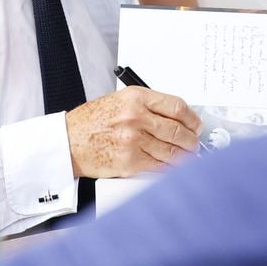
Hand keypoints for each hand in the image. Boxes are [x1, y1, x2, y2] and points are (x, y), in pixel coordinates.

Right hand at [65, 87, 201, 179]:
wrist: (69, 140)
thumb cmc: (93, 120)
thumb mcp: (122, 100)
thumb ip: (149, 105)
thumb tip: (177, 117)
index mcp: (137, 98)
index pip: (176, 107)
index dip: (192, 118)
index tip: (197, 124)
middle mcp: (136, 117)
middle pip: (177, 130)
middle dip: (192, 139)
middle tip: (195, 142)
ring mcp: (134, 140)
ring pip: (172, 150)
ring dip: (185, 155)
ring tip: (188, 155)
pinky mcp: (130, 162)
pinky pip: (159, 166)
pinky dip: (171, 167)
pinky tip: (174, 166)